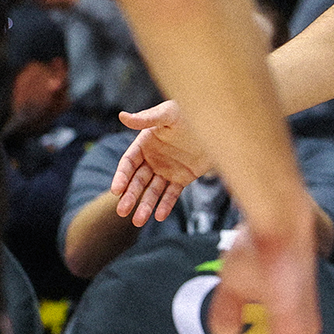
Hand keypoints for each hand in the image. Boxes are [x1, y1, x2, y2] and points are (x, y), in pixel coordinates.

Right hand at [111, 102, 210, 224]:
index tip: (116, 190)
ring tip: (138, 221)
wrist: (217, 123)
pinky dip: (166, 205)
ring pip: (153, 191)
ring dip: (145, 205)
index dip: (121, 177)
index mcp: (144, 144)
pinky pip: (172, 194)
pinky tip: (159, 216)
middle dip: (130, 196)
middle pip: (138, 181)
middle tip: (122, 211)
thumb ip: (146, 118)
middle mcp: (153, 159)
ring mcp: (167, 170)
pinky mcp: (182, 178)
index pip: (128, 163)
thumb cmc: (190, 112)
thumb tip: (121, 116)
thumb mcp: (168, 114)